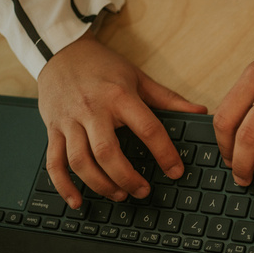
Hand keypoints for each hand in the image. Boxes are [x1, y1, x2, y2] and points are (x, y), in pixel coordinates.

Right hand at [38, 31, 206, 207]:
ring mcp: (69, 121)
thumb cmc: (104, 66)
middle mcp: (92, 110)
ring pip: (80, 161)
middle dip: (127, 177)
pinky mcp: (52, 129)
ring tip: (119, 194)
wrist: (61, 51)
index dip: (164, 154)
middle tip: (144, 191)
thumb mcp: (139, 78)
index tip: (175, 171)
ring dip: (100, 184)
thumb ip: (169, 100)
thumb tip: (200, 112)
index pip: (147, 129)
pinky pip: (54, 162)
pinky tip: (77, 201)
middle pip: (107, 152)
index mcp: (120, 96)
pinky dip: (64, 185)